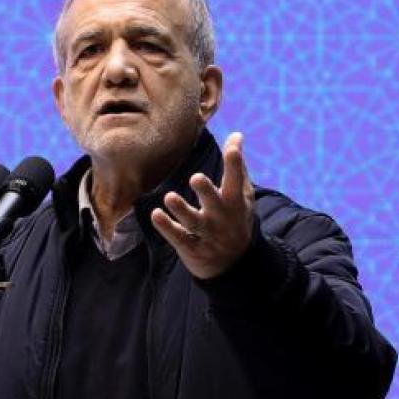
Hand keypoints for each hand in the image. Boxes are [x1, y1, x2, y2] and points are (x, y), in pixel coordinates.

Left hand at [151, 132, 254, 279]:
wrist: (235, 264)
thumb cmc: (236, 219)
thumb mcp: (243, 196)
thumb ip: (238, 167)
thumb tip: (236, 135)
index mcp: (235, 202)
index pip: (236, 181)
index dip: (235, 164)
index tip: (232, 147)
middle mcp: (222, 217)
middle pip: (214, 203)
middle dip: (206, 191)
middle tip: (196, 178)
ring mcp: (207, 234)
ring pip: (194, 222)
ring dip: (181, 210)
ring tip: (169, 197)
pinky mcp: (192, 248)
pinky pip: (178, 238)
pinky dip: (167, 228)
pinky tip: (156, 215)